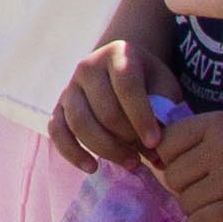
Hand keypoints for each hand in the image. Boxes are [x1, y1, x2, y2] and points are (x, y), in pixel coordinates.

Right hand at [49, 34, 165, 174]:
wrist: (123, 71)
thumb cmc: (149, 82)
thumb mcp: (164, 87)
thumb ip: (165, 113)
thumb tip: (160, 151)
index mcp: (119, 54)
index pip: (127, 87)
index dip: (141, 117)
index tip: (155, 143)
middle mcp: (88, 66)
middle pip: (104, 109)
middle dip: (126, 138)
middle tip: (145, 156)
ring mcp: (70, 86)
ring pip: (79, 122)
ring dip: (105, 148)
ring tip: (129, 163)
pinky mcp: (59, 106)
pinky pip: (57, 131)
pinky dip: (72, 152)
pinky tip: (92, 167)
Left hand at [149, 108, 222, 221]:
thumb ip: (199, 138)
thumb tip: (155, 159)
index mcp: (216, 124)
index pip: (166, 143)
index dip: (172, 159)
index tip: (189, 168)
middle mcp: (220, 148)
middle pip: (172, 176)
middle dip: (185, 187)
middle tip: (207, 190)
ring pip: (184, 202)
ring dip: (197, 208)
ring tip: (218, 204)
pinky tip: (217, 220)